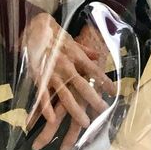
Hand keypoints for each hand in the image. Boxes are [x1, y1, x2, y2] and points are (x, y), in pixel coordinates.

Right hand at [21, 13, 114, 149]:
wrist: (35, 26)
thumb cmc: (54, 35)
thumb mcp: (72, 40)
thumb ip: (85, 50)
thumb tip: (99, 55)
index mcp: (76, 56)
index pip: (94, 71)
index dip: (104, 81)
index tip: (115, 92)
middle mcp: (67, 66)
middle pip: (83, 86)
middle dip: (94, 99)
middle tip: (103, 111)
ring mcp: (53, 73)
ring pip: (66, 95)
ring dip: (75, 110)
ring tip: (85, 122)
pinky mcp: (39, 77)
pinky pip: (43, 95)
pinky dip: (47, 108)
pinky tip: (51, 119)